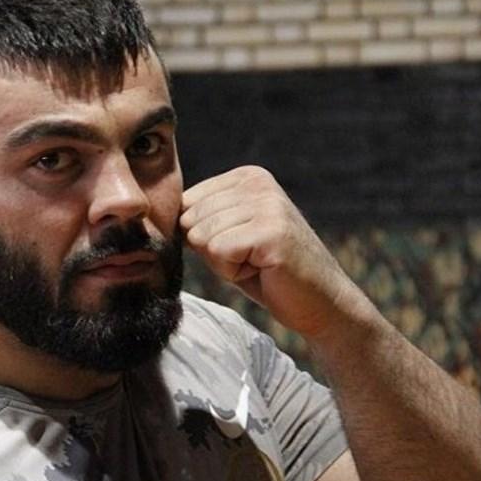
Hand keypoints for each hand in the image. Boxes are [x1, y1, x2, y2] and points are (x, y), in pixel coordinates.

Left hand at [180, 166, 366, 338]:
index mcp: (247, 177)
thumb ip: (202, 218)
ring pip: (203, 237)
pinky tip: (262, 270)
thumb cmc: (268, 272)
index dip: (203, 237)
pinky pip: (219, 252)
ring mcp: (267, 205)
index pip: (187, 203)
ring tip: (257, 263)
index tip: (239, 246)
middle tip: (250, 258)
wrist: (320, 302)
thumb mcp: (229, 234)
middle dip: (212, 250)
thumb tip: (160, 215)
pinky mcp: (271, 231)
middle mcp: (258, 183)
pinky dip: (232, 272)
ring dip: (224, 263)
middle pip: (192, 220)